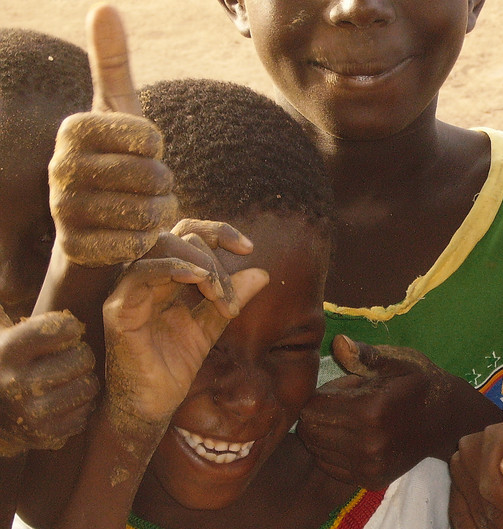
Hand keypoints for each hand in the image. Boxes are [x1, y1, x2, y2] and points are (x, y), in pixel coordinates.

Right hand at [0, 307, 97, 456]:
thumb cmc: (9, 359)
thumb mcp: (9, 330)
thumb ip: (31, 310)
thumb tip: (33, 259)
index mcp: (7, 349)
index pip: (65, 327)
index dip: (70, 328)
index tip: (63, 331)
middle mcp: (16, 382)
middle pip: (82, 358)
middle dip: (80, 356)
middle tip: (66, 358)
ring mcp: (31, 413)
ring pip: (89, 387)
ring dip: (84, 381)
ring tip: (65, 379)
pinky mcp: (45, 435)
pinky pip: (84, 414)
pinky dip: (80, 407)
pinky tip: (63, 401)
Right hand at [48, 5, 176, 266]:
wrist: (92, 225)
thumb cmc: (112, 158)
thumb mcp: (115, 111)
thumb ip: (112, 63)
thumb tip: (104, 5)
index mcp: (72, 129)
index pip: (149, 136)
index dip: (157, 148)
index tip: (141, 151)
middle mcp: (59, 168)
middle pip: (152, 175)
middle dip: (162, 183)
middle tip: (149, 186)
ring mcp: (63, 211)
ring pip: (147, 211)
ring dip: (158, 213)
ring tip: (144, 208)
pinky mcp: (75, 248)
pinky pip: (136, 244)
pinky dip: (145, 241)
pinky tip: (133, 234)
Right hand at [102, 236, 267, 451]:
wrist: (152, 403)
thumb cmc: (175, 364)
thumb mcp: (212, 324)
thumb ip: (232, 297)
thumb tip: (262, 273)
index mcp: (166, 276)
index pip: (188, 234)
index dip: (219, 232)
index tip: (249, 248)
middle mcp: (145, 277)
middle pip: (178, 237)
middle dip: (214, 261)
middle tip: (229, 297)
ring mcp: (129, 289)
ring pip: (161, 248)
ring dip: (199, 266)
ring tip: (219, 294)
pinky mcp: (119, 308)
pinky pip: (141, 273)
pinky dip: (172, 268)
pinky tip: (197, 280)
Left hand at [298, 335, 502, 489]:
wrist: (448, 420)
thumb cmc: (420, 383)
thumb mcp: (398, 361)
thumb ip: (365, 355)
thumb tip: (338, 342)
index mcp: (371, 410)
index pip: (312, 407)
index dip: (323, 393)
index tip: (347, 386)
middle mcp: (367, 444)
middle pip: (310, 431)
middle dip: (320, 413)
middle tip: (346, 403)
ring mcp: (369, 466)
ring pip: (317, 450)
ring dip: (326, 433)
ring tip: (353, 420)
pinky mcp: (371, 480)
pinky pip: (331, 466)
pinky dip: (334, 451)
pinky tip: (356, 437)